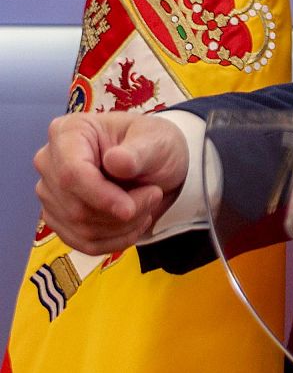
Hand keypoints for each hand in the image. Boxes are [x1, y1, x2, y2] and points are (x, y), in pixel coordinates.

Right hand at [33, 112, 187, 255]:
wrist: (157, 164)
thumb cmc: (154, 145)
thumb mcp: (157, 140)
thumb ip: (138, 151)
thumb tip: (115, 162)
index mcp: (68, 132)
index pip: (71, 174)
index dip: (100, 196)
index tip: (129, 209)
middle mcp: (50, 162)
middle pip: (76, 207)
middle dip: (122, 212)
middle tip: (154, 195)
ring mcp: (51, 192)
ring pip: (80, 228)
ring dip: (123, 226)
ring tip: (147, 204)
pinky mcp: (59, 218)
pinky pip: (83, 243)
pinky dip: (115, 240)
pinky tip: (135, 223)